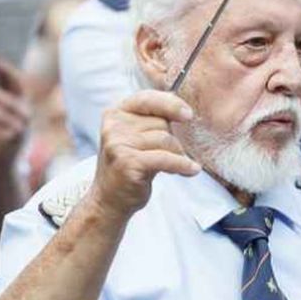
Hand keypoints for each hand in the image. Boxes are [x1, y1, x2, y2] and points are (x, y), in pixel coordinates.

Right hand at [92, 91, 200, 222]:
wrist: (109, 200)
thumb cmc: (129, 166)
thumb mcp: (135, 138)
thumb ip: (151, 121)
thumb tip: (183, 110)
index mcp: (115, 113)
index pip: (147, 99)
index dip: (170, 104)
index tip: (188, 115)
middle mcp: (114, 125)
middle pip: (161, 122)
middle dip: (171, 139)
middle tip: (165, 156)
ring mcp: (118, 143)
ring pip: (166, 139)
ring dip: (176, 154)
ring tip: (169, 165)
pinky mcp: (128, 162)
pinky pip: (166, 158)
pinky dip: (182, 165)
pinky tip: (191, 170)